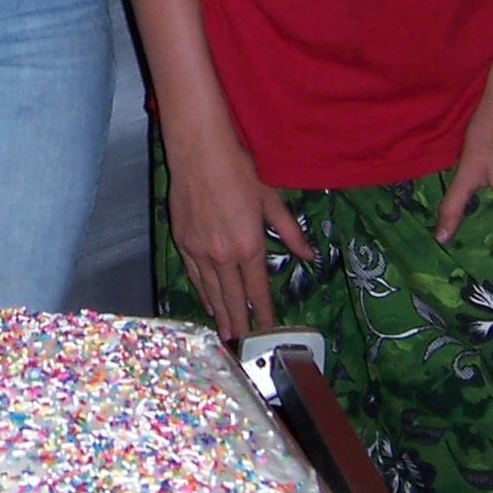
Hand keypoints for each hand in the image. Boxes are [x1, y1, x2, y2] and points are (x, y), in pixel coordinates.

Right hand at [164, 114, 310, 341]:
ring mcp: (200, 251)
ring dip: (219, 311)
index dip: (263, 312)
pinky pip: (193, 274)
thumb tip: (309, 255)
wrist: (199, 153)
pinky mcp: (182, 242)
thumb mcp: (271, 199)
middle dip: (239, 320)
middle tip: (241, 340)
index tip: (267, 328)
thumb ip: (290, 231)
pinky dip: (201, 290)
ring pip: (211, 290)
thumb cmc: (239, 170)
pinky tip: (206, 299)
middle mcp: (223, 256)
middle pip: (232, 296)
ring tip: (225, 328)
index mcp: (249, 246)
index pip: (257, 290)